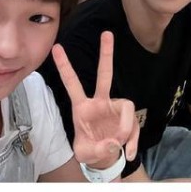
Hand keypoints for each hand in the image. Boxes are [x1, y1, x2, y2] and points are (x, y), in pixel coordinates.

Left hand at [51, 31, 138, 168]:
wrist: (105, 159)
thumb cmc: (91, 151)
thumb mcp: (86, 154)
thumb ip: (97, 149)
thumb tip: (114, 142)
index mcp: (82, 107)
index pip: (72, 83)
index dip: (65, 66)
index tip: (57, 47)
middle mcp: (100, 102)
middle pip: (104, 74)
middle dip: (106, 53)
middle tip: (107, 33)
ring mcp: (115, 108)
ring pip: (127, 107)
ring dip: (126, 128)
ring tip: (120, 144)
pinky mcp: (128, 118)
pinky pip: (133, 127)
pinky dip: (133, 141)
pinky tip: (129, 152)